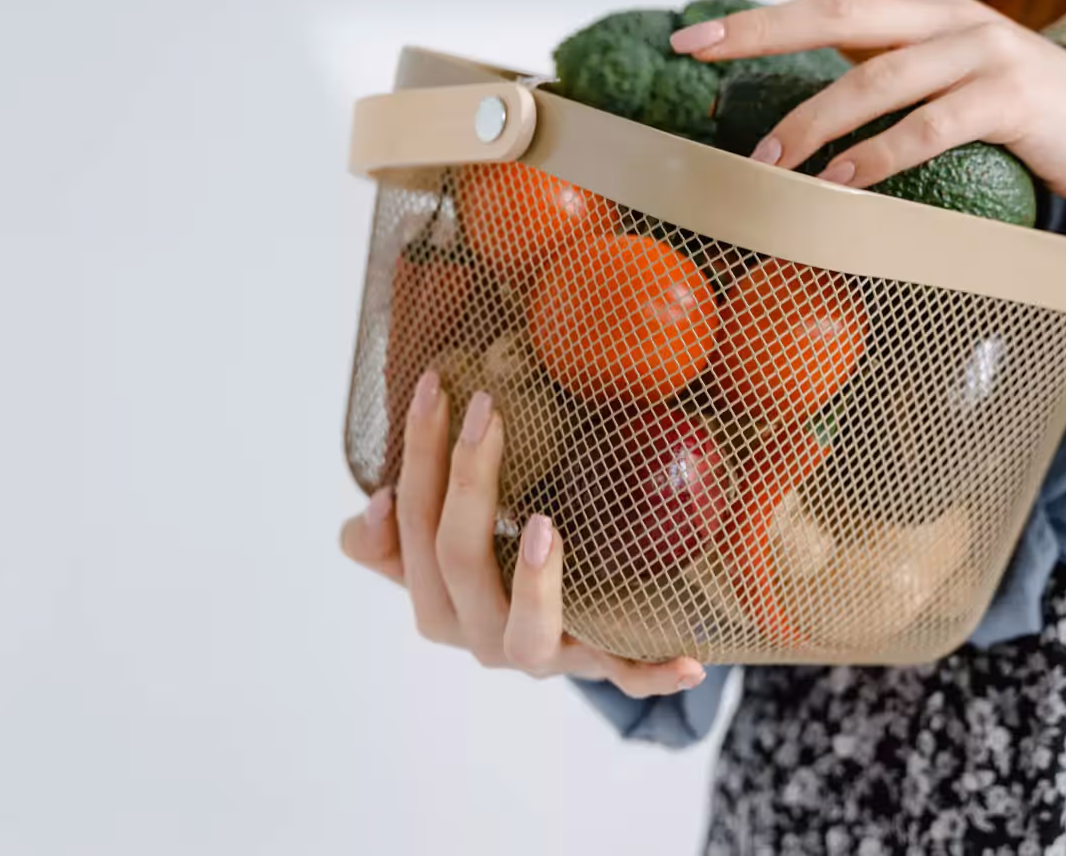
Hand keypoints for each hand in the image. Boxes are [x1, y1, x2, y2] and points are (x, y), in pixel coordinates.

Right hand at [340, 371, 706, 697]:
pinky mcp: (595, 664)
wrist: (557, 630)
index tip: (436, 388)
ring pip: (524, 633)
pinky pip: (626, 677)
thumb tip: (376, 502)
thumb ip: (388, 534)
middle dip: (468, 481)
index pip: (410, 523)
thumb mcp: (433, 545)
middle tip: (489, 411)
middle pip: (456, 561)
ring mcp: (538, 654)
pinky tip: (690, 659)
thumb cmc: (491, 566)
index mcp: (432, 599)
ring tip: (543, 527)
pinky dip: (653, 672)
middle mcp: (476, 633)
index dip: (418, 458)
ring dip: (533, 583)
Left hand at [669, 0, 1065, 210]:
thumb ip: (887, 60)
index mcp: (926, 3)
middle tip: (693, 45)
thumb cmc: (1020, 112)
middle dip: (759, 28)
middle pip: (836, 9)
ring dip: (810, 124)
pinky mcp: (1007, 101)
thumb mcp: (948, 71)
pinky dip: (874, 159)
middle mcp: (948, 15)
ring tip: (766, 161)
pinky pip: (925, 128)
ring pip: (873, 80)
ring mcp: (981, 53)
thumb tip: (817, 66)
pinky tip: (837, 184)